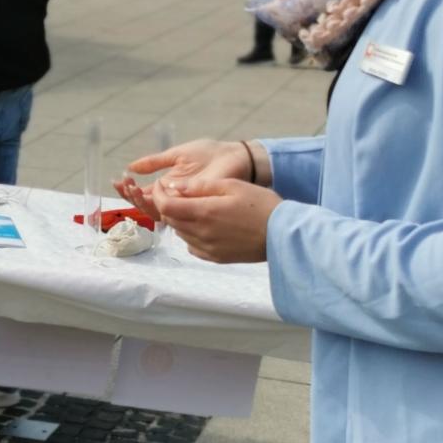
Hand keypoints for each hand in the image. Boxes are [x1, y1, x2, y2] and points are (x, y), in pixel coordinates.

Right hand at [114, 138, 252, 218]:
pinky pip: (170, 212)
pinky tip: (146, 192)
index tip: (118, 180)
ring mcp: (183, 203)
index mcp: (170, 186)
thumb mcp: (176, 154)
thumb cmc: (210, 154)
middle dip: (131, 196)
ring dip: (139, 200)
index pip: (145, 193)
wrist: (233, 157)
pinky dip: (155, 204)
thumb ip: (155, 162)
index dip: (130, 190)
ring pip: (154, 210)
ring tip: (131, 187)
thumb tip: (131, 166)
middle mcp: (174, 198)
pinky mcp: (192, 206)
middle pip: (146, 204)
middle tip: (123, 184)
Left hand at [149, 175, 281, 263]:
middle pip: (170, 220)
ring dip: (179, 219)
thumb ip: (200, 186)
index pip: (165, 206)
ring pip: (180, 233)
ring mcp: (208, 248)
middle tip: (174, 194)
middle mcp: (201, 233)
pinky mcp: (216, 258)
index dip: (158, 195)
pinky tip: (202, 226)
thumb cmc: (262, 205)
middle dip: (167, 205)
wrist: (284, 235)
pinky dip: (190, 235)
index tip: (161, 185)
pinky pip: (192, 246)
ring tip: (190, 207)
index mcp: (204, 212)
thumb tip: (175, 187)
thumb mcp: (232, 185)